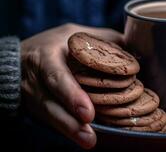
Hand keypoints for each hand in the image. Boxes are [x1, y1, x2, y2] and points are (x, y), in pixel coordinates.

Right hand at [21, 23, 122, 148]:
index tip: (89, 113)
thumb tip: (134, 52)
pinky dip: (66, 130)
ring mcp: (34, 96)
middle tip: (90, 136)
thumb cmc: (55, 44)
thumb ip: (102, 40)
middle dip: (69, 121)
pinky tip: (82, 138)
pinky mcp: (37, 108)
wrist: (20, 59)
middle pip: (50, 103)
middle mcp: (37, 78)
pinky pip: (51, 120)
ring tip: (89, 141)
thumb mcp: (75, 34)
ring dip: (69, 130)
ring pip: (49, 116)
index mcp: (47, 56)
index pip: (56, 76)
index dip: (71, 95)